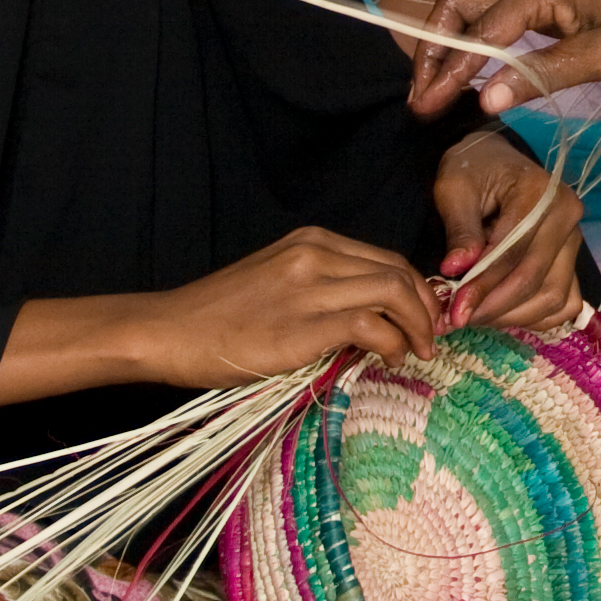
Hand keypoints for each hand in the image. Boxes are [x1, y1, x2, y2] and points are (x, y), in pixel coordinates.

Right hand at [132, 227, 442, 385]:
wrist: (169, 332)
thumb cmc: (218, 318)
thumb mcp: (277, 285)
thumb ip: (323, 291)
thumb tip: (373, 323)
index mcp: (311, 242)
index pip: (387, 259)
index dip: (417, 290)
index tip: (425, 318)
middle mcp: (315, 254)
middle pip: (399, 271)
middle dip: (426, 307)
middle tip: (431, 338)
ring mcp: (309, 286)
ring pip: (393, 290)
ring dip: (417, 325)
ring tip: (417, 351)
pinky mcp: (301, 324)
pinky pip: (370, 323)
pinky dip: (392, 341)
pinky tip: (389, 358)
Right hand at [407, 0, 600, 117]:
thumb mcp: (600, 59)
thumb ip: (538, 77)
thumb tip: (483, 101)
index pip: (476, 34)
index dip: (447, 73)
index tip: (424, 108)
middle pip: (458, 1)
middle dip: (432, 45)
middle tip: (420, 93)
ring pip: (473, 0)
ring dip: (449, 37)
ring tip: (435, 82)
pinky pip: (497, 6)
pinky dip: (474, 33)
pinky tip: (473, 64)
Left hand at [433, 131, 586, 331]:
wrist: (495, 161)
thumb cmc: (473, 170)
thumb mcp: (455, 189)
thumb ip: (460, 230)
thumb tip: (456, 270)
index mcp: (540, 193)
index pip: (512, 252)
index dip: (483, 286)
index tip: (454, 311)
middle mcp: (567, 218)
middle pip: (536, 279)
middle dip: (495, 307)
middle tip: (458, 320)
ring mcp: (574, 241)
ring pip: (552, 297)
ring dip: (512, 315)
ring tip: (475, 315)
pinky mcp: (572, 260)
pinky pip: (563, 303)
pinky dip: (534, 316)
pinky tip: (503, 312)